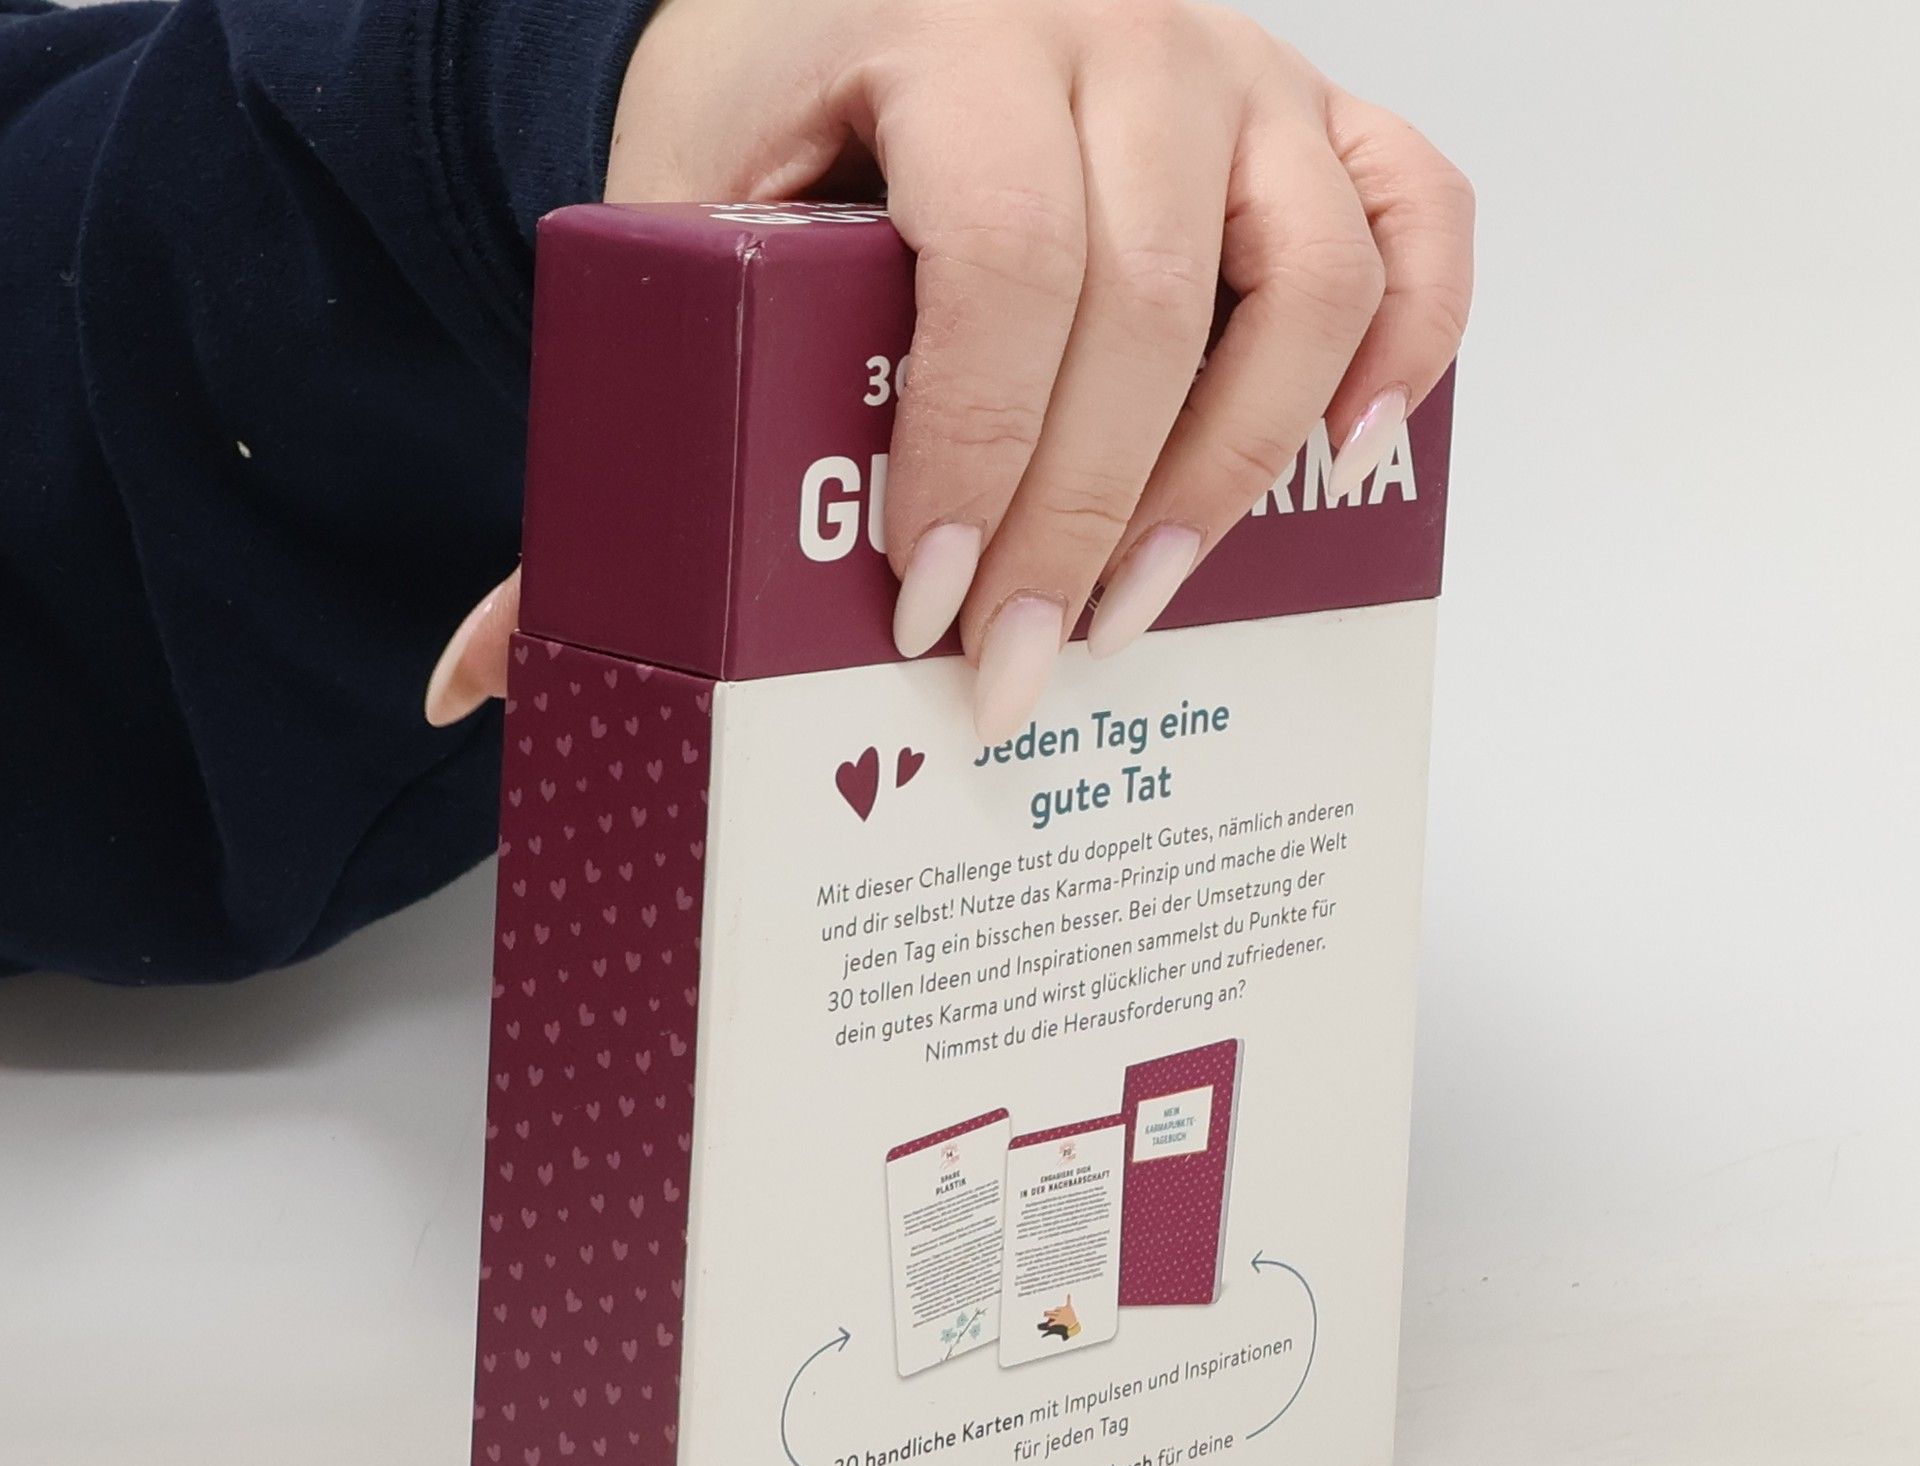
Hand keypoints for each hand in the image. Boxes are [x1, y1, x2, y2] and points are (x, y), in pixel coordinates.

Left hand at [425, 0, 1473, 740]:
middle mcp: (1112, 24)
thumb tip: (480, 678)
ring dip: (1233, 467)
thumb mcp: (671, 254)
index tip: (924, 608)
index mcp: (936, 25)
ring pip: (1306, 271)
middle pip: (1147, 296)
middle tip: (1016, 668)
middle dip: (1080, 515)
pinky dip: (1409, 340)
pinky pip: (1421, 213)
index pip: (992, 253)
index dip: (975, 445)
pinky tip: (1340, 457)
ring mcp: (1233, 65)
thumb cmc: (769, 131)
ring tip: (1144, 607)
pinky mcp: (1312, 114)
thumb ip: (608, 453)